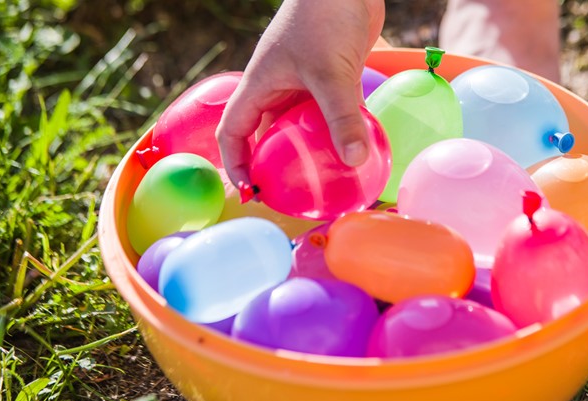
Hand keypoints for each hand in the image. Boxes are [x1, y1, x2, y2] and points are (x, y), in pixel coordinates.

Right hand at [216, 0, 385, 186]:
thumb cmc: (324, 18)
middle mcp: (277, 89)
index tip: (252, 191)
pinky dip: (337, 132)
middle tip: (291, 195)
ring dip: (309, 152)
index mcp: (259, 86)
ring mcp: (304, 85)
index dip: (236, 164)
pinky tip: (353, 152)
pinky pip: (328, 115)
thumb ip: (341, 117)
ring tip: (323, 181)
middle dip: (273, 166)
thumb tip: (354, 161)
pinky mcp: (330, 79)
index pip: (233, 132)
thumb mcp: (330, 73)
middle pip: (266, 136)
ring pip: (299, 127)